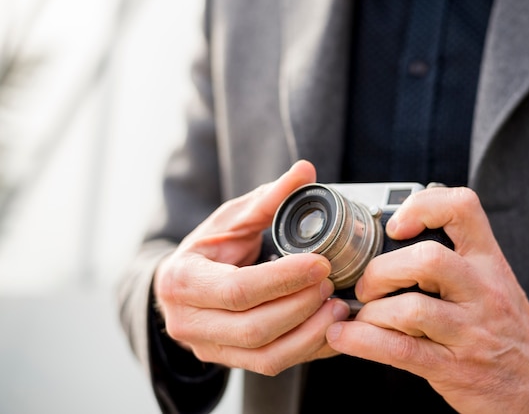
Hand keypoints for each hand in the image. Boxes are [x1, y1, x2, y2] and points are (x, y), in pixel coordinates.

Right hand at [153, 160, 350, 375]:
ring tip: (338, 307)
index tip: (320, 263)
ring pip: (267, 355)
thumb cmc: (208, 249)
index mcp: (183, 280)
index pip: (238, 289)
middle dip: (301, 306)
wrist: (183, 286)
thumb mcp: (231, 220)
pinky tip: (331, 329)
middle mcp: (190, 322)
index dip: (283, 279)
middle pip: (255, 327)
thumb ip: (267, 198)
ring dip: (310, 333)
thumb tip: (305, 170)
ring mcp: (209, 348)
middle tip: (330, 283)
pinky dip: (308, 350)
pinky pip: (273, 365)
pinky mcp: (230, 362)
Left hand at [326, 187, 528, 412]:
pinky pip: (400, 350)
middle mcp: (482, 291)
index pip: (463, 209)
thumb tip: (390, 239)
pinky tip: (343, 336)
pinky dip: (362, 341)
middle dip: (382, 270)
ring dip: (371, 311)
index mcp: (489, 262)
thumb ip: (454, 258)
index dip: (423, 206)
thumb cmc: (506, 330)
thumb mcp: (493, 282)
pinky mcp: (453, 368)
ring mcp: (469, 332)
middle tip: (368, 285)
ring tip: (363, 315)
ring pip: (411, 309)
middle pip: (427, 259)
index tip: (396, 224)